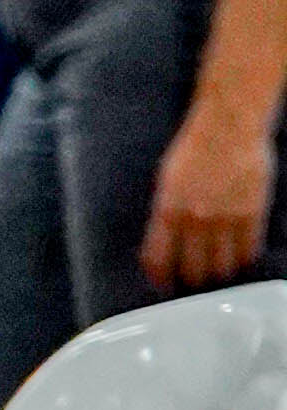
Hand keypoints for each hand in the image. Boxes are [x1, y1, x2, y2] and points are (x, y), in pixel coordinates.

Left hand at [144, 97, 277, 292]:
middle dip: (191, 280)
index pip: (157, 258)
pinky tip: (239, 258)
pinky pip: (247, 251)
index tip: (163, 283)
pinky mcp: (251, 214)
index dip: (159, 277)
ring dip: (218, 274)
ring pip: (221, 267)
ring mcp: (225, 219)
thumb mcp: (167, 180)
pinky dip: (243, 260)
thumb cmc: (195, 147)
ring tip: (217, 272)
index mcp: (168, 210)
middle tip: (193, 280)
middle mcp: (195, 219)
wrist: (228, 126)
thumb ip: (166, 212)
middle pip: (192, 270)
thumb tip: (165, 240)